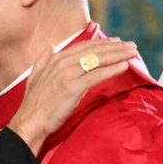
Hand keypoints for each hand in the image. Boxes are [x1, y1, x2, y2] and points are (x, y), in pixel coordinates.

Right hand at [7, 38, 136, 153]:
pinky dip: (112, 70)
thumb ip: (42, 60)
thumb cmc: (33, 104)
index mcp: (55, 59)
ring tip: (133, 53)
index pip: (84, 46)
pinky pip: (97, 75)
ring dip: (118, 55)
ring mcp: (67, 74)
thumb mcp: (34, 76)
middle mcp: (62, 63)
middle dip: (115, 46)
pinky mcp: (73, 87)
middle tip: (132, 45)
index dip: (102, 43)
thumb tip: (50, 46)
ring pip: (98, 60)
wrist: (29, 121)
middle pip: (94, 50)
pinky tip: (124, 66)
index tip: (116, 41)